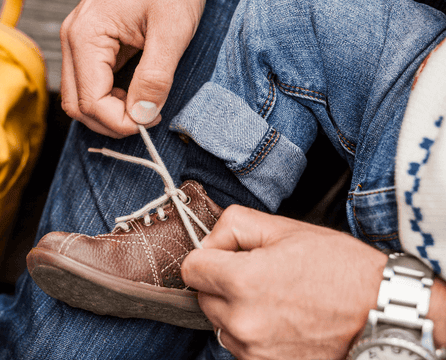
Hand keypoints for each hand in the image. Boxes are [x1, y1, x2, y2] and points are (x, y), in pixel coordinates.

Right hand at [59, 0, 205, 137]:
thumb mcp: (172, 30)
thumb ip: (155, 78)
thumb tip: (143, 117)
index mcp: (86, 37)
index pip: (90, 102)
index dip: (121, 122)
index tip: (152, 122)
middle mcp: (73, 40)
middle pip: (77, 105)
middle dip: (112, 122)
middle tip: (148, 119)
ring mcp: (78, 40)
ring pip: (80, 97)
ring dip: (109, 111)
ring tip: (144, 105)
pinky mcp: (89, 42)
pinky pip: (89, 82)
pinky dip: (109, 96)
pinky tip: (134, 92)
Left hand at [181, 205, 386, 359]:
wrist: (382, 313)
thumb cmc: (341, 269)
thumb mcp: (286, 228)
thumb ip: (235, 225)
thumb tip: (209, 240)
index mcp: (243, 281)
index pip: (191, 268)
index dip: (208, 256)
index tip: (224, 255)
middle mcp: (242, 321)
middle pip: (203, 296)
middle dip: (222, 282)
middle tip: (257, 274)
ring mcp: (253, 350)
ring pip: (219, 323)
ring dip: (235, 309)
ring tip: (273, 298)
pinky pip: (239, 345)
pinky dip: (250, 331)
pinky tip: (280, 319)